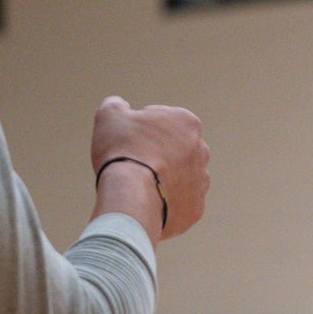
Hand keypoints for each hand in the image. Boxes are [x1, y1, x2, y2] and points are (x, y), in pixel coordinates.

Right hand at [91, 95, 209, 239]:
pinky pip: (179, 204)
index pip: (161, 122)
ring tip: (139, 186)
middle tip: (132, 164)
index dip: (139, 130)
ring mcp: (202, 182)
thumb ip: (116, 105)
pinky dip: (164, 204)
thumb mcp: (110, 116)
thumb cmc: (123, 151)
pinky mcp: (196, 209)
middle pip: (173, 150)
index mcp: (188, 123)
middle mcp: (202, 151)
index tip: (128, 142)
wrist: (133, 196)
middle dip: (156, 155)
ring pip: (178, 178)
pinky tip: (147, 204)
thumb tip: (119, 104)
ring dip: (163, 180)